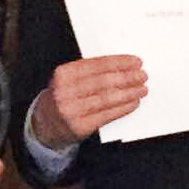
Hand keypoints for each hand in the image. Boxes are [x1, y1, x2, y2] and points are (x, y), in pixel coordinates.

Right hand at [28, 54, 144, 148]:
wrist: (46, 124)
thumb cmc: (64, 97)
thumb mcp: (69, 80)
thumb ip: (91, 72)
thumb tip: (124, 67)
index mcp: (63, 74)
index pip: (97, 65)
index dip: (119, 63)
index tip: (136, 62)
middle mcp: (64, 92)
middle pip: (104, 82)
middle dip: (127, 78)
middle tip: (142, 76)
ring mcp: (71, 110)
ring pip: (107, 99)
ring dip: (129, 93)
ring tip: (142, 89)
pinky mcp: (79, 126)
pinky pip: (107, 115)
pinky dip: (123, 108)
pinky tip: (133, 102)